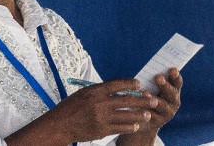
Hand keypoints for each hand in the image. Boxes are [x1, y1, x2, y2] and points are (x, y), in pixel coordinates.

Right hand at [6, 79, 157, 145]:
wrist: (59, 126)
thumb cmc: (71, 107)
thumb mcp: (84, 93)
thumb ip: (101, 90)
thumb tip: (120, 88)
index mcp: (95, 91)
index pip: (117, 84)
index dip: (130, 83)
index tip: (139, 84)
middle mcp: (99, 103)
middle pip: (126, 100)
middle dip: (143, 100)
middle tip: (154, 100)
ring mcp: (101, 118)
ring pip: (126, 116)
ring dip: (139, 115)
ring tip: (148, 114)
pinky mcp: (101, 130)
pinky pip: (119, 128)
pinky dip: (129, 126)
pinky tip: (136, 125)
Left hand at [117, 69, 182, 145]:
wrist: (142, 121)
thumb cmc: (147, 97)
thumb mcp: (152, 88)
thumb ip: (153, 81)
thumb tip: (148, 69)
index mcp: (174, 91)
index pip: (177, 82)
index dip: (176, 76)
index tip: (172, 69)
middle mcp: (173, 102)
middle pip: (171, 93)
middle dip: (165, 85)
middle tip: (158, 77)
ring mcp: (166, 114)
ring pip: (162, 105)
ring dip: (154, 98)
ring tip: (145, 92)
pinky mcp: (156, 123)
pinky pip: (151, 116)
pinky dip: (144, 110)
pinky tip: (137, 106)